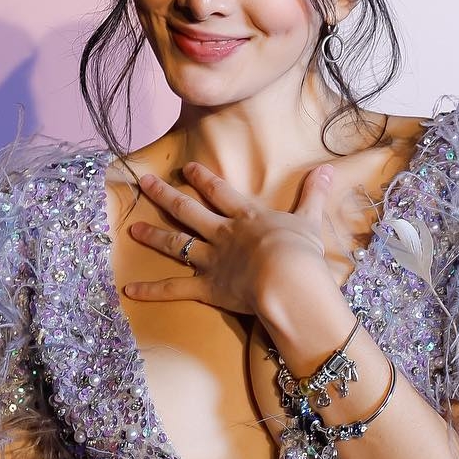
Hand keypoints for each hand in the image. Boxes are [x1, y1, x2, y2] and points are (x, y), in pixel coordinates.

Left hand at [123, 160, 335, 316]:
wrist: (287, 280)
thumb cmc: (301, 252)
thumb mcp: (311, 219)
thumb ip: (314, 195)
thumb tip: (328, 169)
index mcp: (246, 217)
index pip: (220, 192)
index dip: (203, 178)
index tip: (187, 168)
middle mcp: (223, 234)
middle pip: (188, 211)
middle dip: (164, 195)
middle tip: (144, 183)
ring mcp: (211, 261)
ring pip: (176, 245)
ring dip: (153, 236)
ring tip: (132, 230)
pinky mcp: (206, 288)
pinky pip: (174, 289)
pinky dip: (151, 290)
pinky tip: (129, 290)